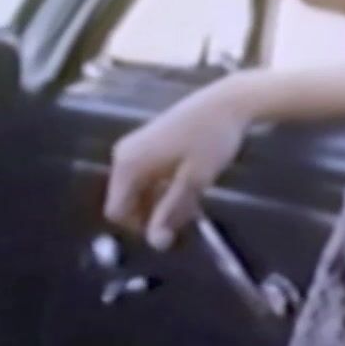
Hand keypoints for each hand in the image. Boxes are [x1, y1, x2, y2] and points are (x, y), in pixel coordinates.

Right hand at [102, 75, 255, 250]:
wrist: (227, 101)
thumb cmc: (212, 140)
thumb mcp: (194, 181)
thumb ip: (171, 212)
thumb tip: (156, 244)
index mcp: (128, 163)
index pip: (117, 212)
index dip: (142, 226)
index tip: (174, 226)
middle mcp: (124, 154)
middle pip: (127, 202)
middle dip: (153, 214)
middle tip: (189, 213)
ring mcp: (135, 146)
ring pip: (138, 190)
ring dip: (161, 202)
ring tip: (194, 199)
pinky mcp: (148, 143)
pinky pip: (146, 176)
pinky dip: (163, 187)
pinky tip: (190, 184)